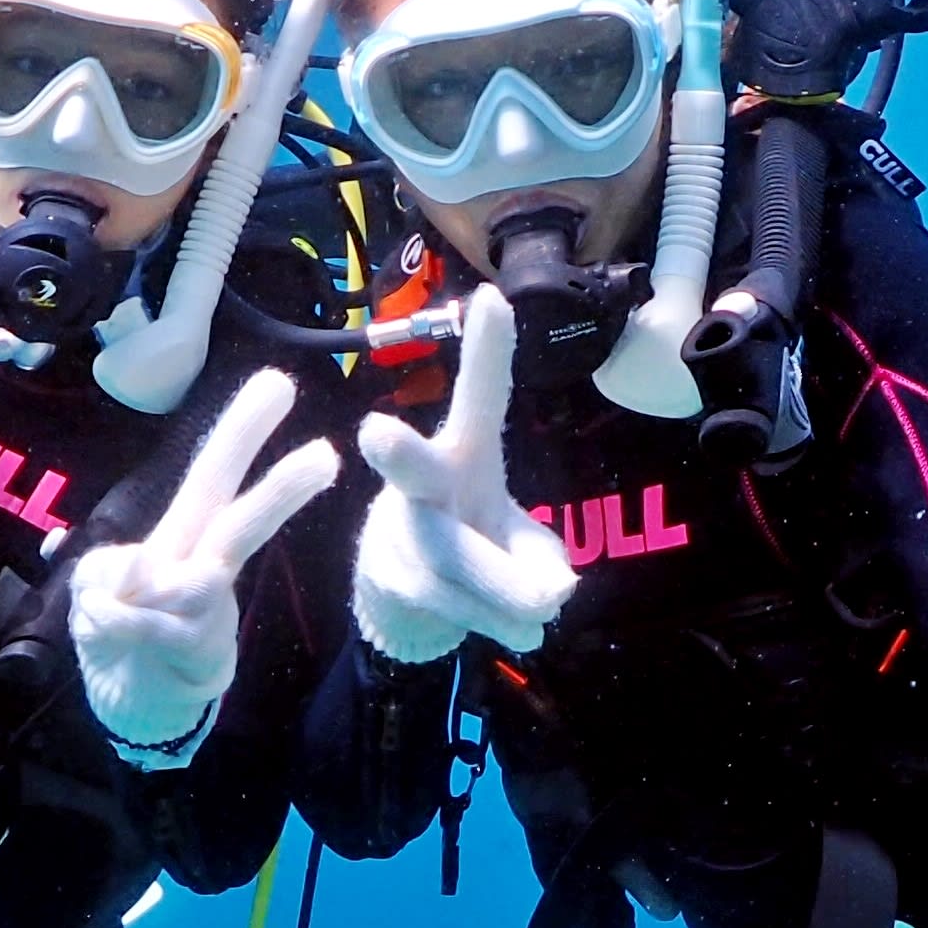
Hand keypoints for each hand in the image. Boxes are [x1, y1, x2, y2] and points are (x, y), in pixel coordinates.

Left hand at [67, 369, 343, 761]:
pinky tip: (100, 625)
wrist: (134, 710)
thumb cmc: (121, 638)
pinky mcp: (198, 657)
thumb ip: (107, 571)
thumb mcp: (94, 590)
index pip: (212, 476)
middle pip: (243, 522)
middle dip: (282, 488)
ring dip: (148, 589)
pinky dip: (112, 622)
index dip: (240, 431)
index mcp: (183, 539)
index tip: (277, 383)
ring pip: (202, 581)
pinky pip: (150, 625)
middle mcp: (204, 570)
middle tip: (327, 455)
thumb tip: (141, 572)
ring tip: (109, 608)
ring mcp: (207, 615)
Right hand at [350, 287, 577, 663]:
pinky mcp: (390, 582)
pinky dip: (503, 621)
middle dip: (398, 451)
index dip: (486, 352)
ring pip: (455, 562)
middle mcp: (423, 484)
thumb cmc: (471, 545)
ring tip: (546, 609)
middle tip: (375, 432)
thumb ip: (540, 558)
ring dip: (510, 593)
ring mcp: (399, 532)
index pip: (479, 398)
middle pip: (413, 469)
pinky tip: (528, 630)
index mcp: (464, 455)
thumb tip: (552, 589)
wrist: (405, 604)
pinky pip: (455, 606)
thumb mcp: (518, 541)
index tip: (491, 298)